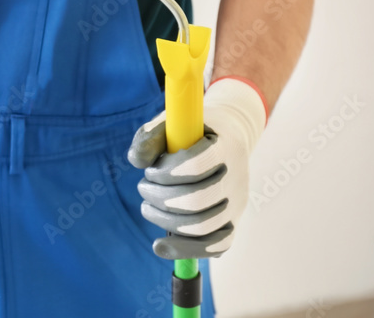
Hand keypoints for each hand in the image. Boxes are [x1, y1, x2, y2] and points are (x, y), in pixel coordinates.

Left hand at [128, 77, 266, 258]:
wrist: (228, 139)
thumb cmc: (191, 132)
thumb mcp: (171, 124)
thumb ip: (150, 137)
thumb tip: (136, 161)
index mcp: (224, 146)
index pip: (196, 165)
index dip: (166, 173)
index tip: (150, 170)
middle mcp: (236, 178)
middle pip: (196, 201)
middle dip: (160, 199)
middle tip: (143, 188)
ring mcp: (237, 204)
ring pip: (202, 228)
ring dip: (165, 221)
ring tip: (148, 207)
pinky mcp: (232, 223)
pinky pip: (215, 247)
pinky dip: (185, 250)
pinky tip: (160, 246)